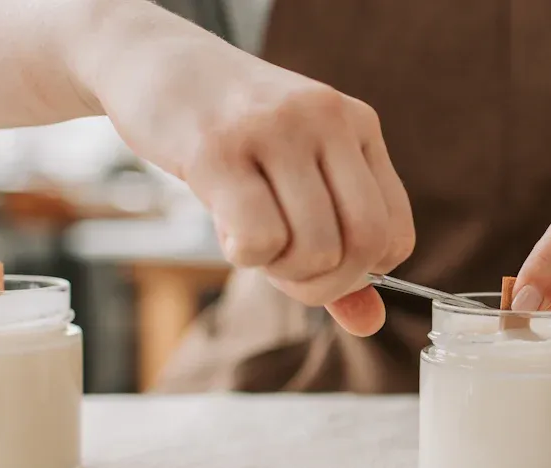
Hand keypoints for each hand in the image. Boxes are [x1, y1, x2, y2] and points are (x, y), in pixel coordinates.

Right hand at [89, 12, 413, 335]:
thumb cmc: (233, 133)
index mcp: (359, 126)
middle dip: (323, 283)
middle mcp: (327, 120)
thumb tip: (371, 324)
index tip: (320, 266)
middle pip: (362, 246)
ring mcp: (275, 130)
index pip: (395, 234)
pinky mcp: (218, 148)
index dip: (360, 274)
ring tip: (248, 234)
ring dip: (277, 268)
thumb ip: (338, 251)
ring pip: (313, 248)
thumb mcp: (299, 177)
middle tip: (282, 268)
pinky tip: (224, 225)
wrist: (155, 62)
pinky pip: (257, 239)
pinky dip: (242, 256)